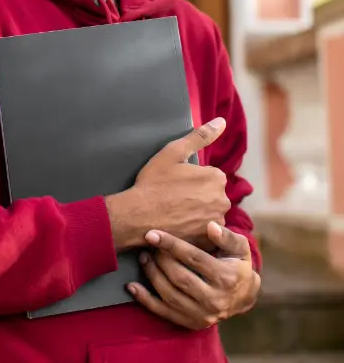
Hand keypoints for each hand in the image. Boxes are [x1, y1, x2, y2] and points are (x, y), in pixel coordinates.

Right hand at [105, 118, 230, 250]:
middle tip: (174, 199)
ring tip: (176, 214)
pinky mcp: (207, 241)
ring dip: (197, 214)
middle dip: (197, 197)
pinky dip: (195, 230)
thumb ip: (200, 136)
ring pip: (209, 214)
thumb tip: (221, 121)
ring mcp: (216, 222)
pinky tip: (180, 227)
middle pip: (212, 196)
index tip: (176, 184)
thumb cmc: (154, 182)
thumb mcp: (173, 152)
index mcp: (216, 177)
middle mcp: (223, 200)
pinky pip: (205, 233)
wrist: (138, 215)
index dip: (192, 180)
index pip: (210, 177)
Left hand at [128, 222, 260, 329]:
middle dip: (160, 260)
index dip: (172, 245)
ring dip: (152, 275)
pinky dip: (146, 300)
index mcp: (226, 278)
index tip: (152, 234)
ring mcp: (203, 315)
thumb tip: (210, 226)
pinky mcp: (192, 323)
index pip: (194, 259)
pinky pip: (165, 313)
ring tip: (143, 258)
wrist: (244, 296)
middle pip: (179, 278)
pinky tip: (132, 286)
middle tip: (147, 245)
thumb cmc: (237, 264)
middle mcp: (215, 300)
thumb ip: (226, 236)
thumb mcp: (240, 247)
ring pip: (170, 295)